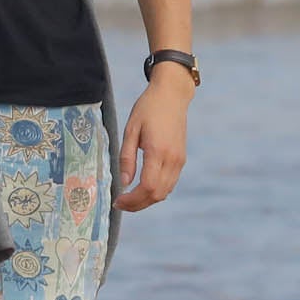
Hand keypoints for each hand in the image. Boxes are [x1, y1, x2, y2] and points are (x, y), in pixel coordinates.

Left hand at [115, 72, 189, 212]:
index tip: (118, 201)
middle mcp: (172, 159)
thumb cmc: (148, 108)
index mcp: (157, 151)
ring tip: (129, 199)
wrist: (172, 95)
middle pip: (157, 194)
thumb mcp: (131, 129)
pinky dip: (156, 191)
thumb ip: (126, 157)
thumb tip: (124, 182)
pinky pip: (170, 183)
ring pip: (165, 192)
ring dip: (147, 200)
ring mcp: (179, 160)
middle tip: (120, 204)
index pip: (148, 187)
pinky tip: (142, 188)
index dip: (132, 200)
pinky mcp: (181, 159)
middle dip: (138, 204)